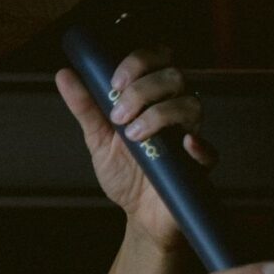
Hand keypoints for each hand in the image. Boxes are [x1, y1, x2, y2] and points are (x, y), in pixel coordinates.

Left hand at [54, 45, 217, 250]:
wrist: (138, 213)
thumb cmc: (124, 171)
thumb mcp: (98, 138)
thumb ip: (85, 107)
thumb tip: (64, 75)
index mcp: (153, 97)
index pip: (157, 59)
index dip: (138, 62)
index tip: (115, 83)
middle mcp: (175, 109)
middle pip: (174, 77)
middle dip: (142, 90)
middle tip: (118, 116)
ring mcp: (189, 134)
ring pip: (191, 105)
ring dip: (159, 115)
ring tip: (133, 136)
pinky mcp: (200, 164)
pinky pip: (209, 150)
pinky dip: (197, 145)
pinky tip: (184, 145)